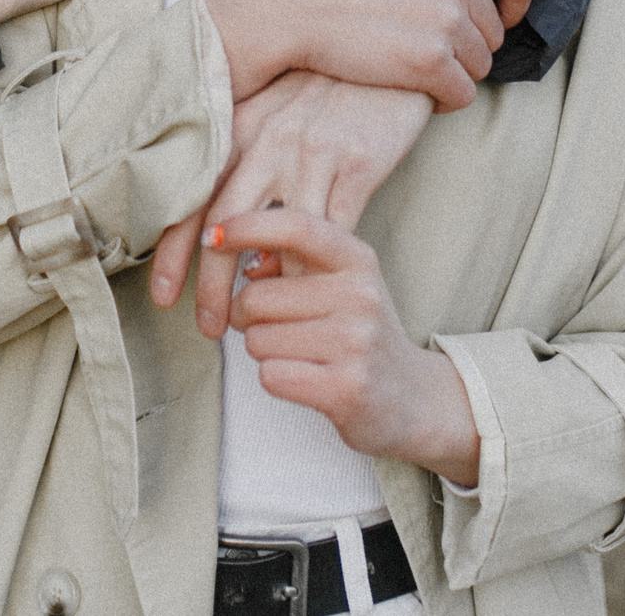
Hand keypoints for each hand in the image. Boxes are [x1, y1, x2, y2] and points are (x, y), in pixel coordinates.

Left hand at [146, 71, 433, 331]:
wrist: (388, 56)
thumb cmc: (324, 91)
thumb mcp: (271, 114)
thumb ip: (242, 165)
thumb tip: (225, 235)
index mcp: (239, 127)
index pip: (192, 197)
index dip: (174, 252)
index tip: (163, 299)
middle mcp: (268, 140)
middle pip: (225, 223)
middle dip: (211, 284)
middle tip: (207, 329)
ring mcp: (314, 152)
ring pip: (279, 236)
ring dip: (267, 287)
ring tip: (257, 325)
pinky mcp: (359, 163)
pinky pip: (332, 228)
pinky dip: (315, 263)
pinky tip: (306, 291)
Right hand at [200, 0, 538, 111]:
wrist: (289, 2)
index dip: (510, 4)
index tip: (489, 16)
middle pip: (495, 30)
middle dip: (469, 40)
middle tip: (425, 40)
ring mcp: (447, 22)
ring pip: (481, 65)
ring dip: (455, 71)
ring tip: (415, 62)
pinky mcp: (430, 62)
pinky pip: (462, 95)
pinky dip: (444, 98)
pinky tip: (418, 89)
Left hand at [205, 208, 481, 486]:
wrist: (413, 398)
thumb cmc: (359, 334)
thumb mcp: (341, 283)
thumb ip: (293, 261)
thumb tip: (229, 244)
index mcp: (358, 259)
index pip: (296, 227)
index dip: (246, 226)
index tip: (211, 236)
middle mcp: (361, 294)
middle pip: (256, 297)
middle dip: (248, 318)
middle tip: (277, 329)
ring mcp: (356, 342)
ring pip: (258, 340)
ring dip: (264, 353)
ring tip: (302, 355)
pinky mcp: (346, 388)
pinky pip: (271, 375)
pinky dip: (276, 379)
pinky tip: (307, 379)